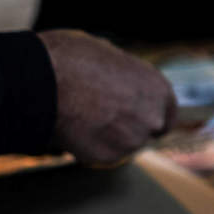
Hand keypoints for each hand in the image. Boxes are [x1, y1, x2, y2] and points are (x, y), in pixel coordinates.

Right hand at [40, 30, 175, 166]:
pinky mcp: (108, 156)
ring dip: (108, 137)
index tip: (140, 117)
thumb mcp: (109, 56)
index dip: (152, 115)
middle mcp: (153, 117)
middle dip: (128, 126)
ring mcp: (132, 140)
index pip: (169, 114)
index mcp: (158, 89)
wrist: (44, 80)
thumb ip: (126, 77)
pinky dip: (89, 146)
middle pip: (146, 131)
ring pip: (123, 144)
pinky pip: (101, 154)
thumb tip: (122, 83)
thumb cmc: (73, 59)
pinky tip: (74, 128)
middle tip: (102, 115)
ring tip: (82, 115)